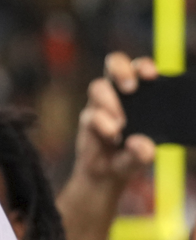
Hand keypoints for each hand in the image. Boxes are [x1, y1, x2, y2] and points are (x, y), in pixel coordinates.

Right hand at [73, 52, 157, 191]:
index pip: (139, 68)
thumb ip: (143, 152)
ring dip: (109, 100)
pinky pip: (90, 114)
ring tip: (120, 123)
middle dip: (121, 70)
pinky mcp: (87, 120)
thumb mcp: (142, 157)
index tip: (152, 76)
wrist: (104, 175)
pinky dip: (102, 123)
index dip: (144, 66)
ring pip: (97, 86)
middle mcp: (117, 94)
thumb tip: (141, 144)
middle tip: (131, 88)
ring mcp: (99, 105)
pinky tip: (112, 136)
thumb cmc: (129, 157)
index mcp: (139, 94)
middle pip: (114, 63)